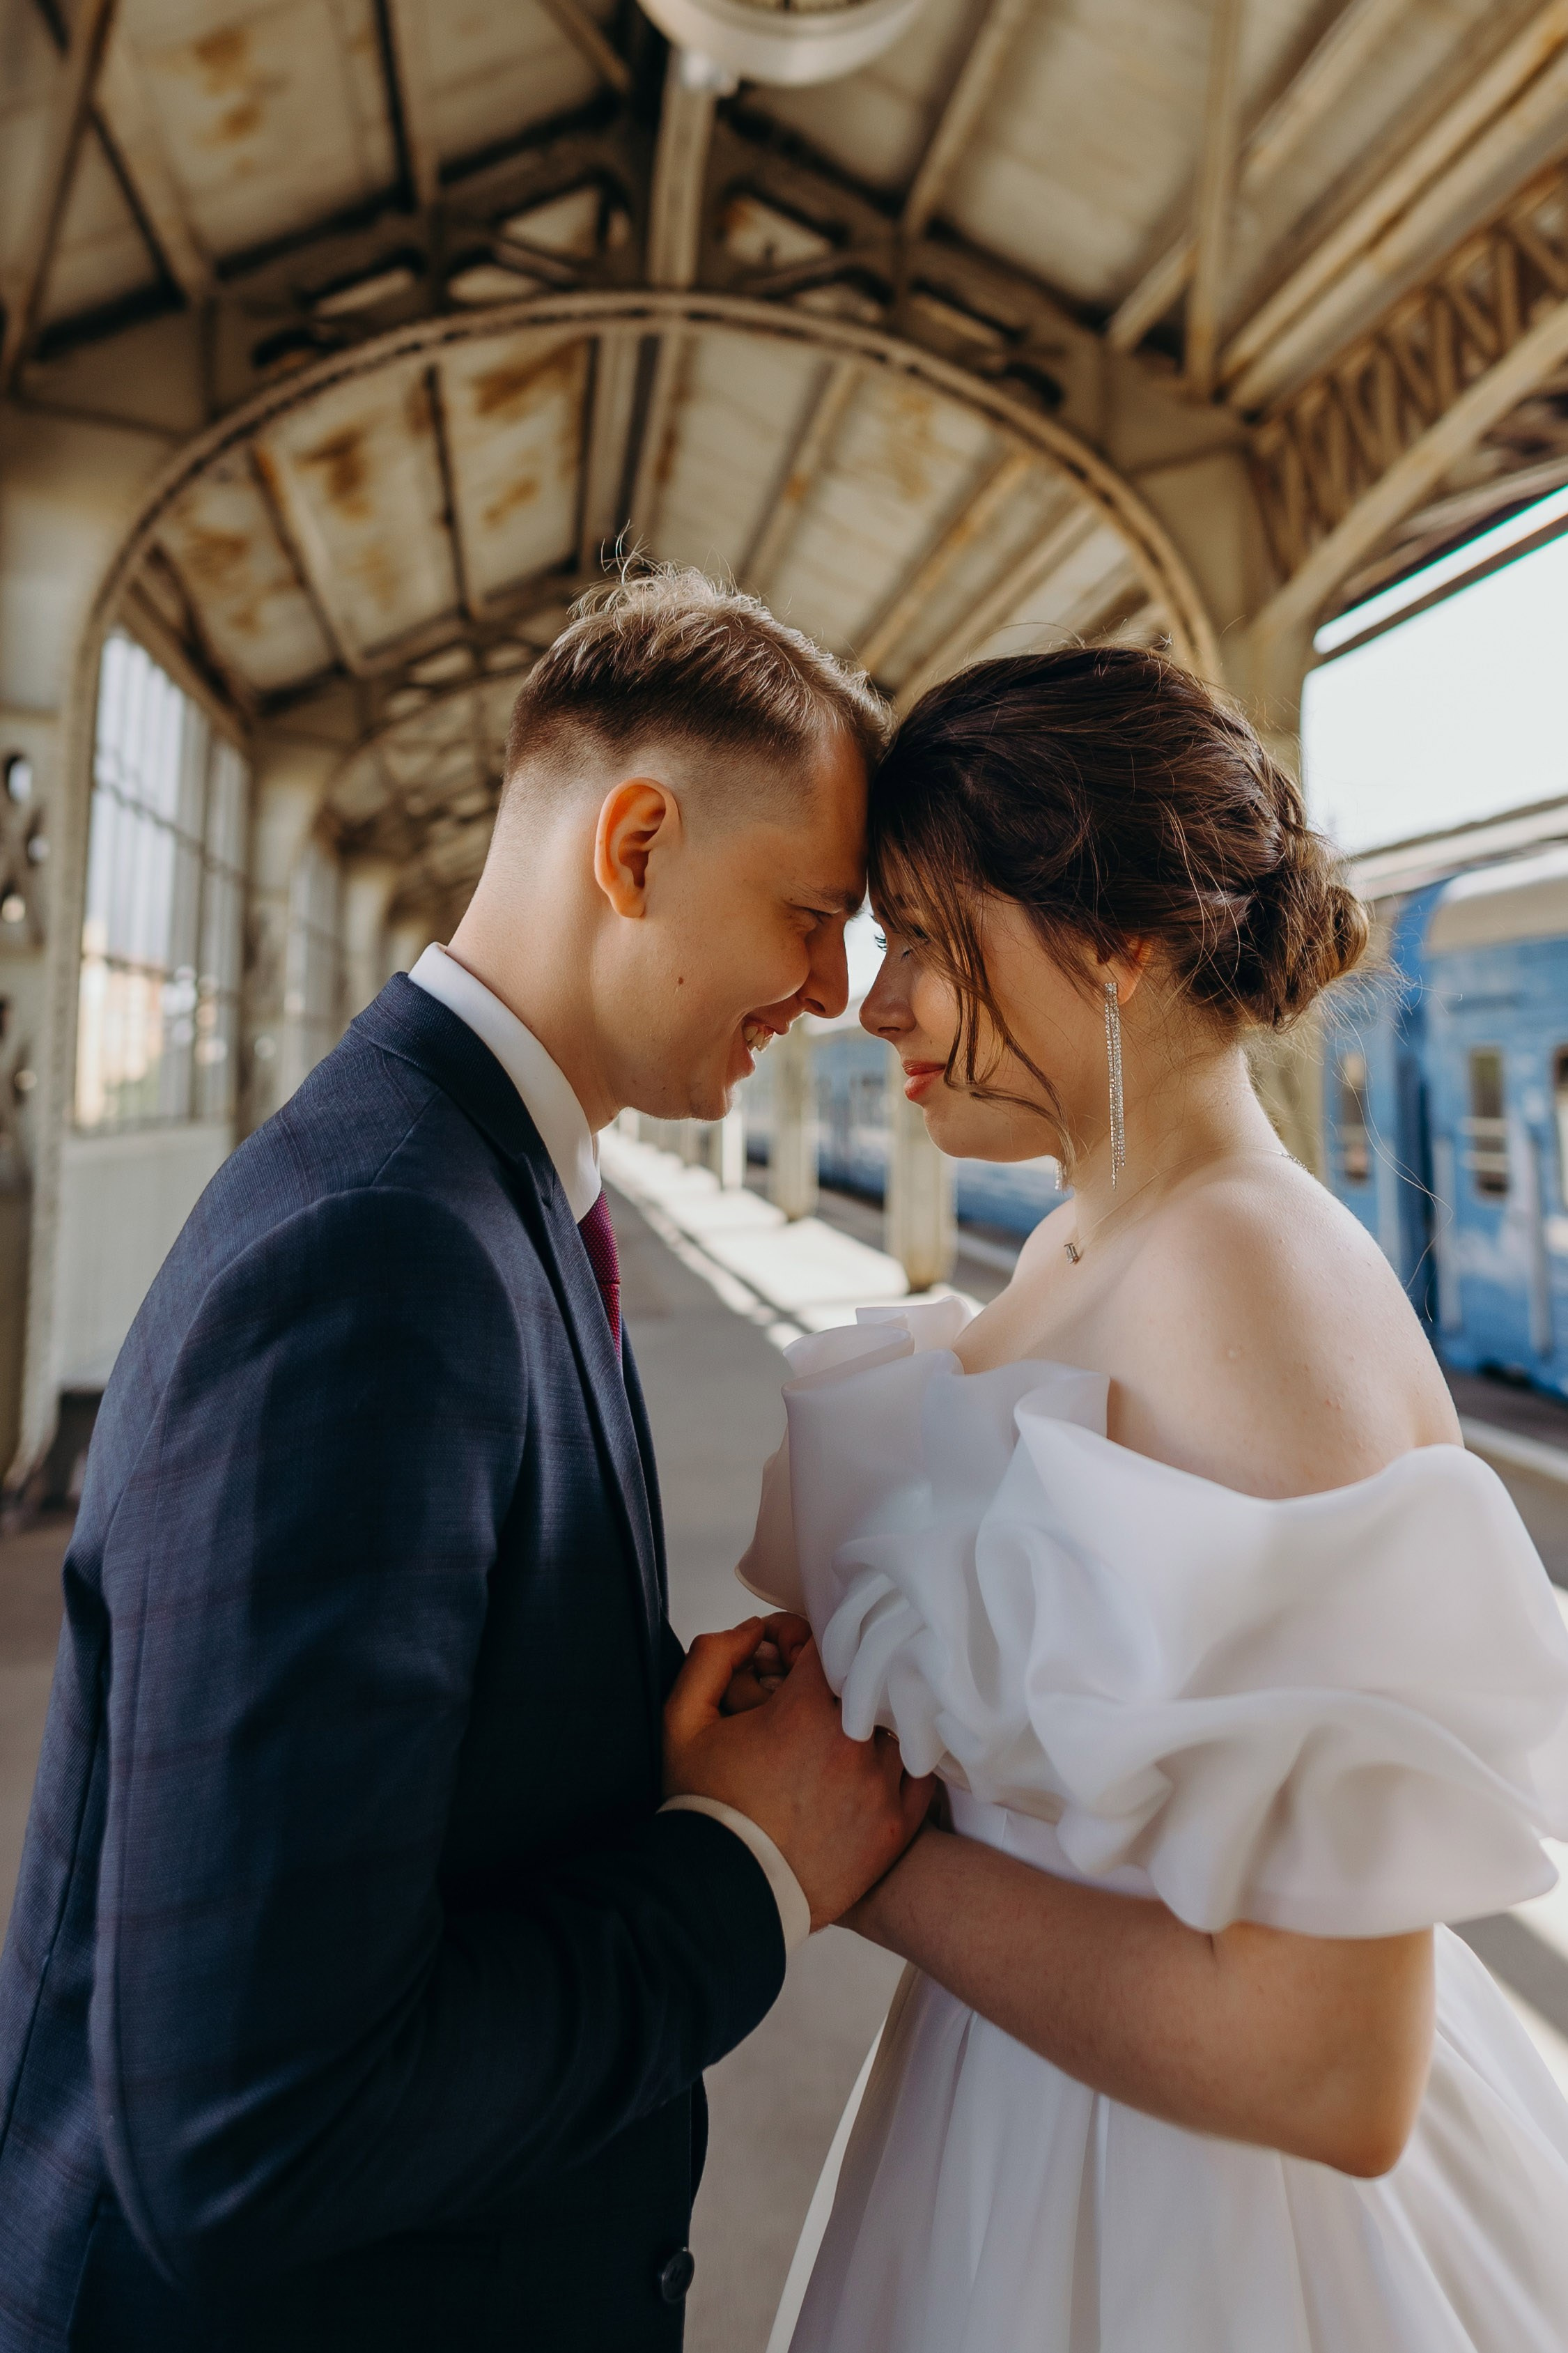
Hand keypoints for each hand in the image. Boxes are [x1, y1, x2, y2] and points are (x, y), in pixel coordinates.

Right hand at [664, 1620, 934, 1930]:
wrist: (728, 1894)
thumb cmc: (708, 1811)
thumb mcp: (684, 1722)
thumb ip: (712, 1658)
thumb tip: (752, 1631)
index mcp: (805, 1710)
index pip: (825, 1645)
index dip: (802, 1647)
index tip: (787, 1664)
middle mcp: (852, 1742)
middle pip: (862, 1684)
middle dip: (835, 1687)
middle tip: (808, 1707)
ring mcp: (880, 1786)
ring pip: (891, 1729)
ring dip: (867, 1728)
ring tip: (834, 1746)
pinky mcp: (895, 1827)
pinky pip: (917, 1776)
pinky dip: (899, 1767)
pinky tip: (870, 1772)